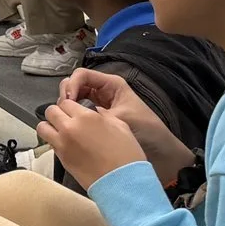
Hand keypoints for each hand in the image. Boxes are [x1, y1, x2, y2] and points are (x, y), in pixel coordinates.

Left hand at [37, 95, 147, 189]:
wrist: (121, 181)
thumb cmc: (126, 156)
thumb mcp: (120, 125)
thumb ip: (103, 115)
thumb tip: (95, 111)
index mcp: (86, 117)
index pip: (66, 102)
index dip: (70, 106)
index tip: (74, 111)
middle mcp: (70, 128)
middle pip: (50, 112)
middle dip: (57, 113)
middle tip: (65, 119)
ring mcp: (63, 144)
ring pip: (42, 127)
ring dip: (49, 127)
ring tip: (60, 131)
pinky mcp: (61, 159)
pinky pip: (49, 144)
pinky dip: (53, 141)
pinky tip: (66, 145)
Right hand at [61, 67, 194, 185]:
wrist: (160, 150)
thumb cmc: (145, 129)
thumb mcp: (121, 117)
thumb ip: (96, 113)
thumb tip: (70, 112)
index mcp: (111, 84)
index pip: (82, 75)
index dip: (71, 86)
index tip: (67, 103)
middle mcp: (103, 90)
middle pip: (75, 84)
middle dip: (67, 95)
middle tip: (64, 113)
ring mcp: (99, 103)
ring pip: (75, 98)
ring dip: (68, 106)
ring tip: (66, 120)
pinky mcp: (98, 117)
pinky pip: (80, 111)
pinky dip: (73, 116)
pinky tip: (71, 126)